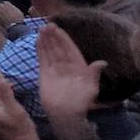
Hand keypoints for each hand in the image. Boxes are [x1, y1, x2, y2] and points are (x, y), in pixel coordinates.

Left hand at [0, 1, 24, 28]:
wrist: (15, 24)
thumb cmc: (18, 18)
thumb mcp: (17, 11)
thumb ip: (12, 7)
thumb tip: (11, 8)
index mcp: (7, 3)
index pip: (4, 3)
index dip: (6, 7)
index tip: (7, 10)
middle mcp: (2, 5)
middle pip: (0, 5)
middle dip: (2, 9)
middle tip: (4, 14)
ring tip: (1, 17)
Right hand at [37, 25, 102, 139]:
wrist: (65, 114)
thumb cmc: (80, 102)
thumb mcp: (91, 88)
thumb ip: (93, 74)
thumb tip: (102, 62)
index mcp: (78, 67)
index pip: (71, 49)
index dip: (65, 39)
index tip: (59, 29)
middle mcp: (66, 65)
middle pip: (59, 48)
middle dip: (54, 36)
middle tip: (48, 25)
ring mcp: (55, 69)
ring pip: (50, 51)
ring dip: (46, 40)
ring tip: (41, 29)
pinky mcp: (45, 73)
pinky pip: (42, 59)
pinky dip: (40, 50)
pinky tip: (38, 40)